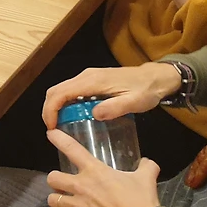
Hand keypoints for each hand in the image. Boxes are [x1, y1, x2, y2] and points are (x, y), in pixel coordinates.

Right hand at [42, 62, 182, 127]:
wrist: (156, 77)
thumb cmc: (146, 90)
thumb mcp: (134, 102)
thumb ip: (115, 108)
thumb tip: (94, 114)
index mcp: (92, 81)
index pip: (61, 93)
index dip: (51, 110)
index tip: (52, 128)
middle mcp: (86, 76)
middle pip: (56, 90)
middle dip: (49, 110)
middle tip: (54, 130)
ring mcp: (88, 77)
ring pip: (61, 90)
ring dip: (56, 107)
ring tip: (61, 126)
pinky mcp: (91, 80)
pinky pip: (71, 90)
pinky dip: (65, 103)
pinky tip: (74, 117)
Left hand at [45, 129, 160, 206]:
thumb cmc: (141, 201)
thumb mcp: (146, 178)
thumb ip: (146, 167)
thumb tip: (148, 162)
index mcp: (95, 171)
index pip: (72, 149)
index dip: (58, 139)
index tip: (50, 133)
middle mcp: (80, 186)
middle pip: (52, 178)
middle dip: (56, 181)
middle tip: (64, 185)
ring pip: (52, 200)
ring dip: (57, 201)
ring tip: (64, 204)